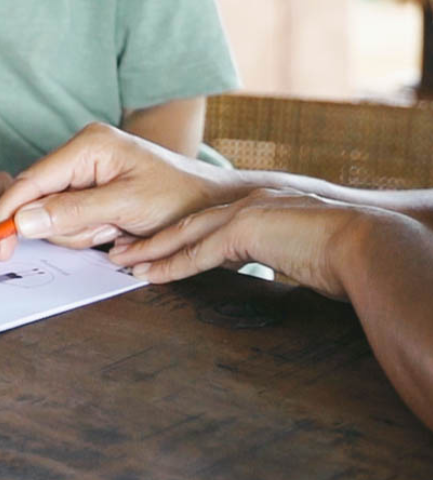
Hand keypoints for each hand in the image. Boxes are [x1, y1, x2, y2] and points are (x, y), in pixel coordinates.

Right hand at [0, 123, 236, 259]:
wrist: (213, 207)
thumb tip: (24, 220)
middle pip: (39, 201)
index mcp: (87, 144)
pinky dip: (88, 232)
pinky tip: (115, 230)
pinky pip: (70, 220)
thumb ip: (73, 211)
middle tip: (106, 231)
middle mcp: (81, 153)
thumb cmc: (180, 198)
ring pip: (53, 217)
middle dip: (67, 227)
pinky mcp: (91, 190)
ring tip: (119, 229)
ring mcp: (85, 171)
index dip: (9, 213)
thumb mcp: (126, 206)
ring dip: (83, 233)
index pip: (30, 180)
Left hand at [113, 187, 365, 298]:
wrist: (363, 242)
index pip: (203, 222)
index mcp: (255, 207)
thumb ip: (274, 252)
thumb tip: (267, 263)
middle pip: (183, 222)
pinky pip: (198, 254)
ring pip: (183, 235)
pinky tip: (147, 275)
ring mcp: (243, 214)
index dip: (170, 234)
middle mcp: (243, 204)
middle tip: (116, 246)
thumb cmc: (337, 254)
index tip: (143, 245)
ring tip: (120, 260)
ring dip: (148, 250)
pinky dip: (169, 266)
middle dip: (148, 236)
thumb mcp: (296, 250)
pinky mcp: (245, 231)